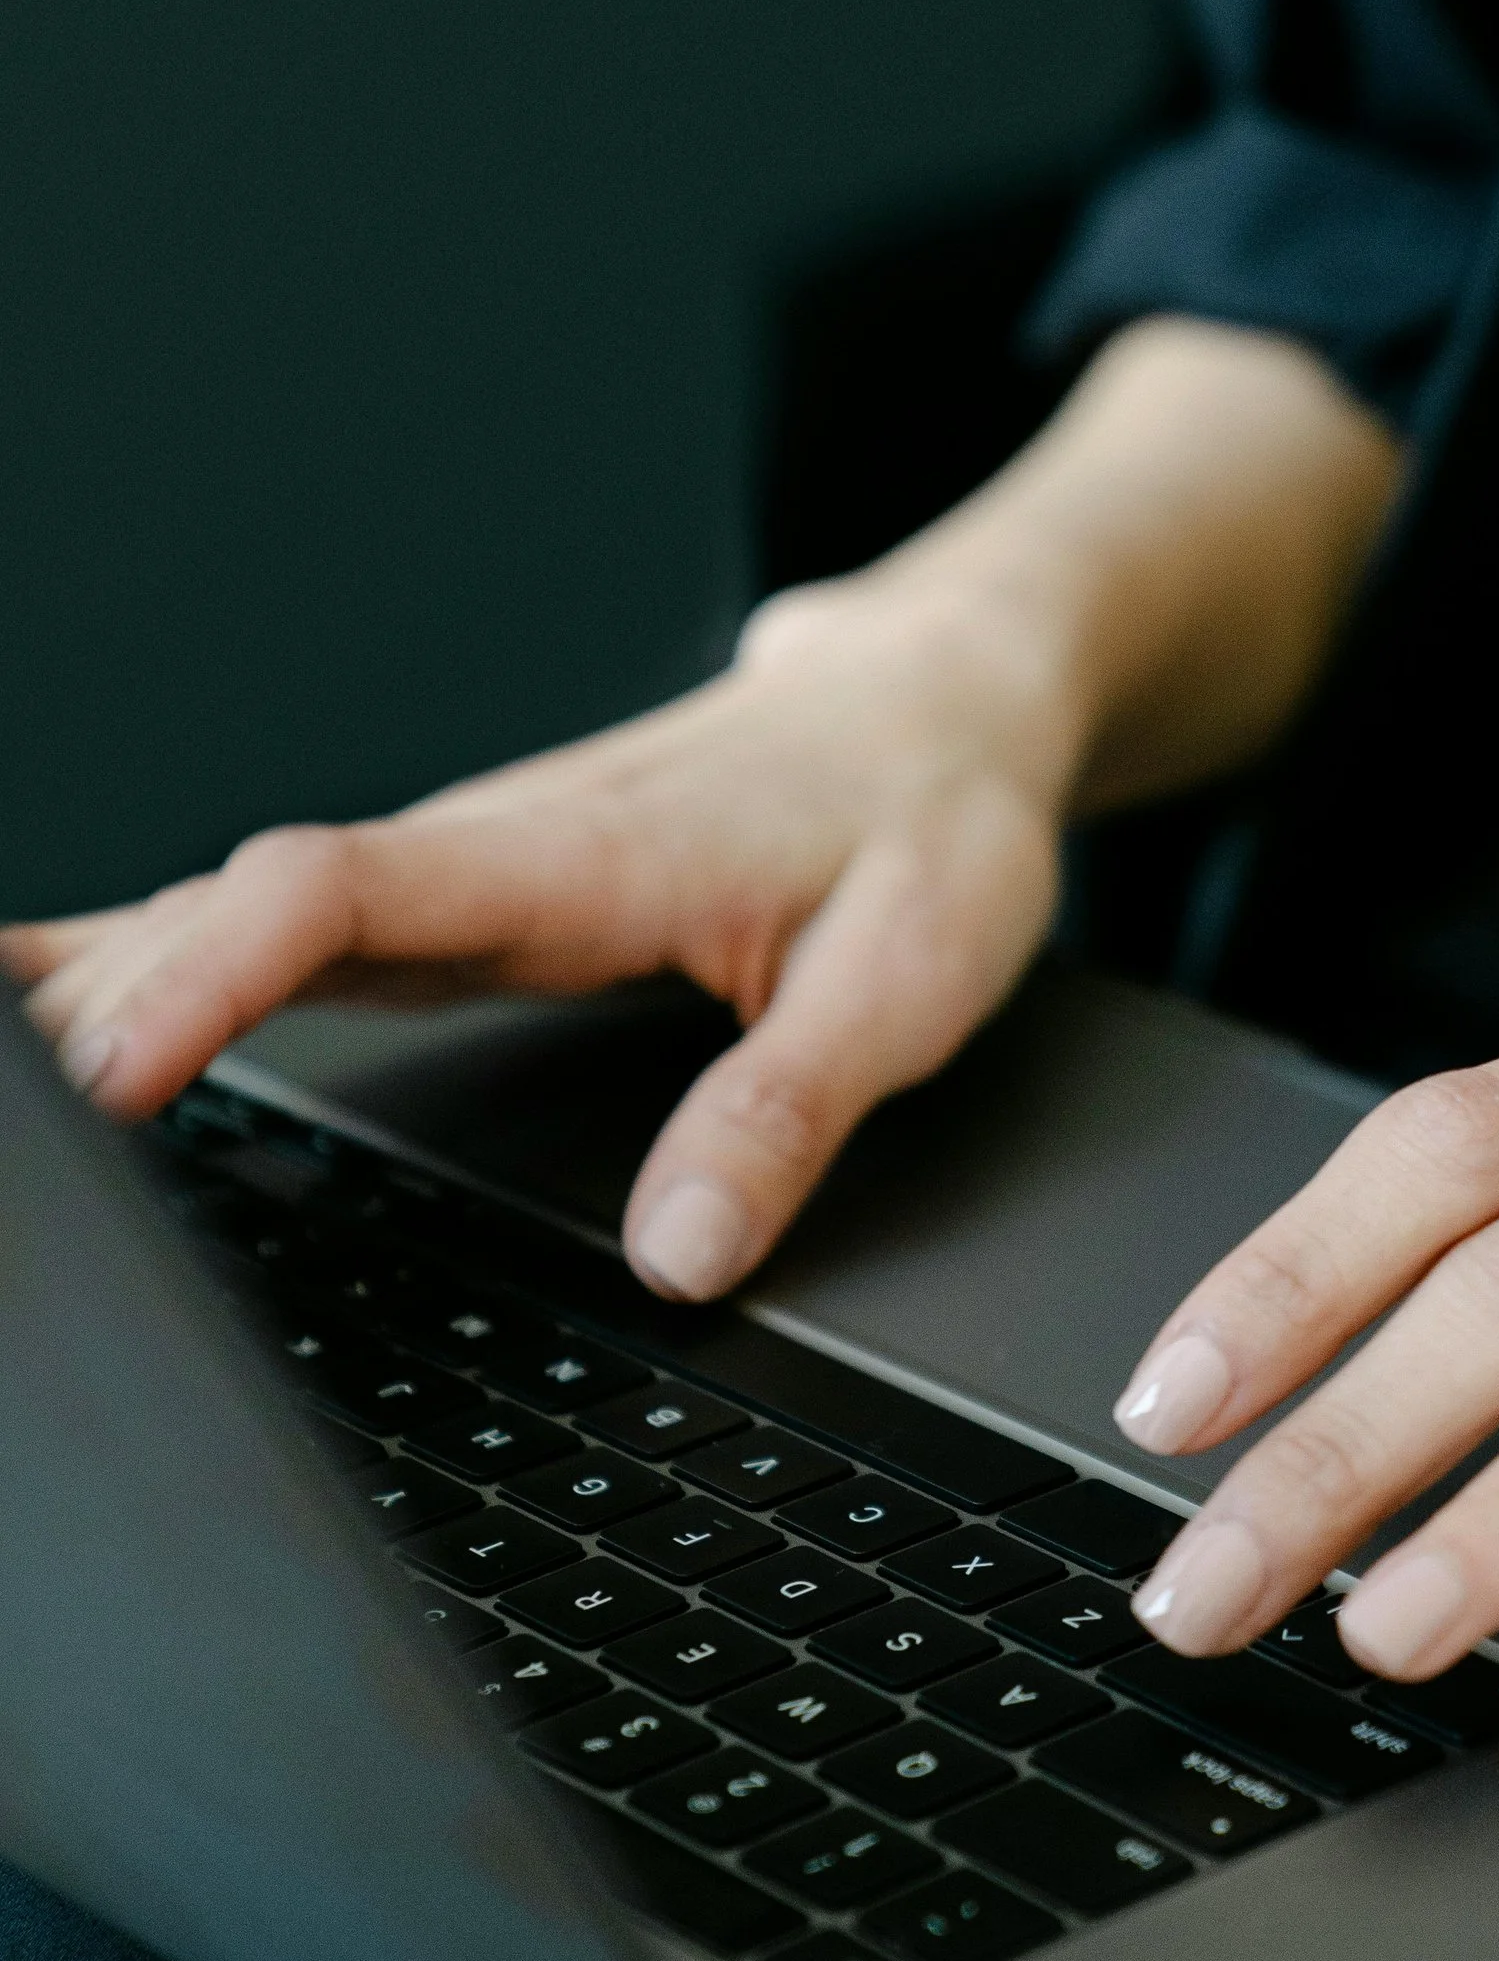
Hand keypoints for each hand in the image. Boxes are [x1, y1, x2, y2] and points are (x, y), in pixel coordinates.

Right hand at [3, 566, 1077, 1299]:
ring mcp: (460, 868)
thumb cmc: (930, 817)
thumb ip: (788, 1114)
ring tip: (2, 1080)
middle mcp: (487, 848)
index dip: (211, 977)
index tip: (116, 1069)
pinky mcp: (460, 895)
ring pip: (236, 911)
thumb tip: (677, 1257)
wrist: (941, 703)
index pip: (343, 895)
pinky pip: (277, 920)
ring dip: (105, 980)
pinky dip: (157, 954)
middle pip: (240, 910)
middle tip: (17, 1136)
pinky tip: (57, 997)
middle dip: (104, 1004)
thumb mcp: (909, 979)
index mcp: (576, 856)